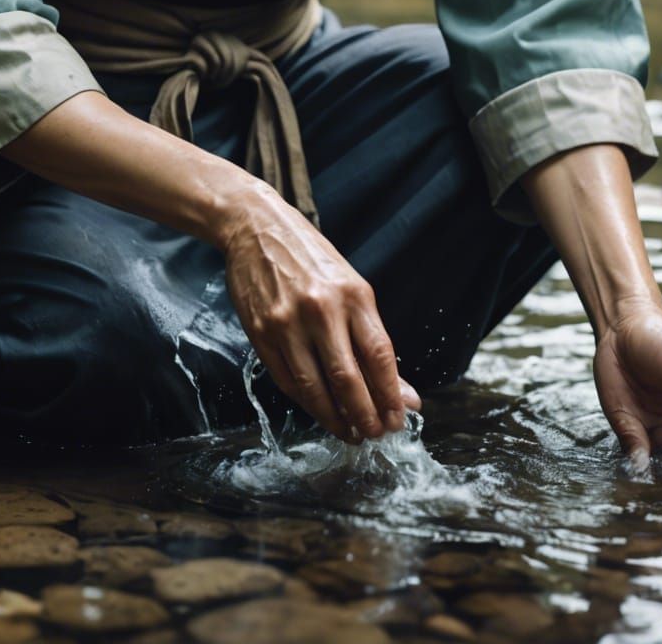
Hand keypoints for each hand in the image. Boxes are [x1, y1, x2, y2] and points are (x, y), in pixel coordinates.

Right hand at [218, 186, 420, 441]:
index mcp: (352, 294)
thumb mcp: (350, 287)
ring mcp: (287, 322)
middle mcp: (320, 308)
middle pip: (348, 379)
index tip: (399, 419)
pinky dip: (307, 402)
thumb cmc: (310, 257)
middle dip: (365, 416)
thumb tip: (404, 391)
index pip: (379, 356)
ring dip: (335, 419)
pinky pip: (288, 381)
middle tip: (374, 435)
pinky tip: (320, 411)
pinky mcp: (261, 333)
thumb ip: (372, 339)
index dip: (391, 395)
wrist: (256, 226)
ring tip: (349, 433)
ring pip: (315, 388)